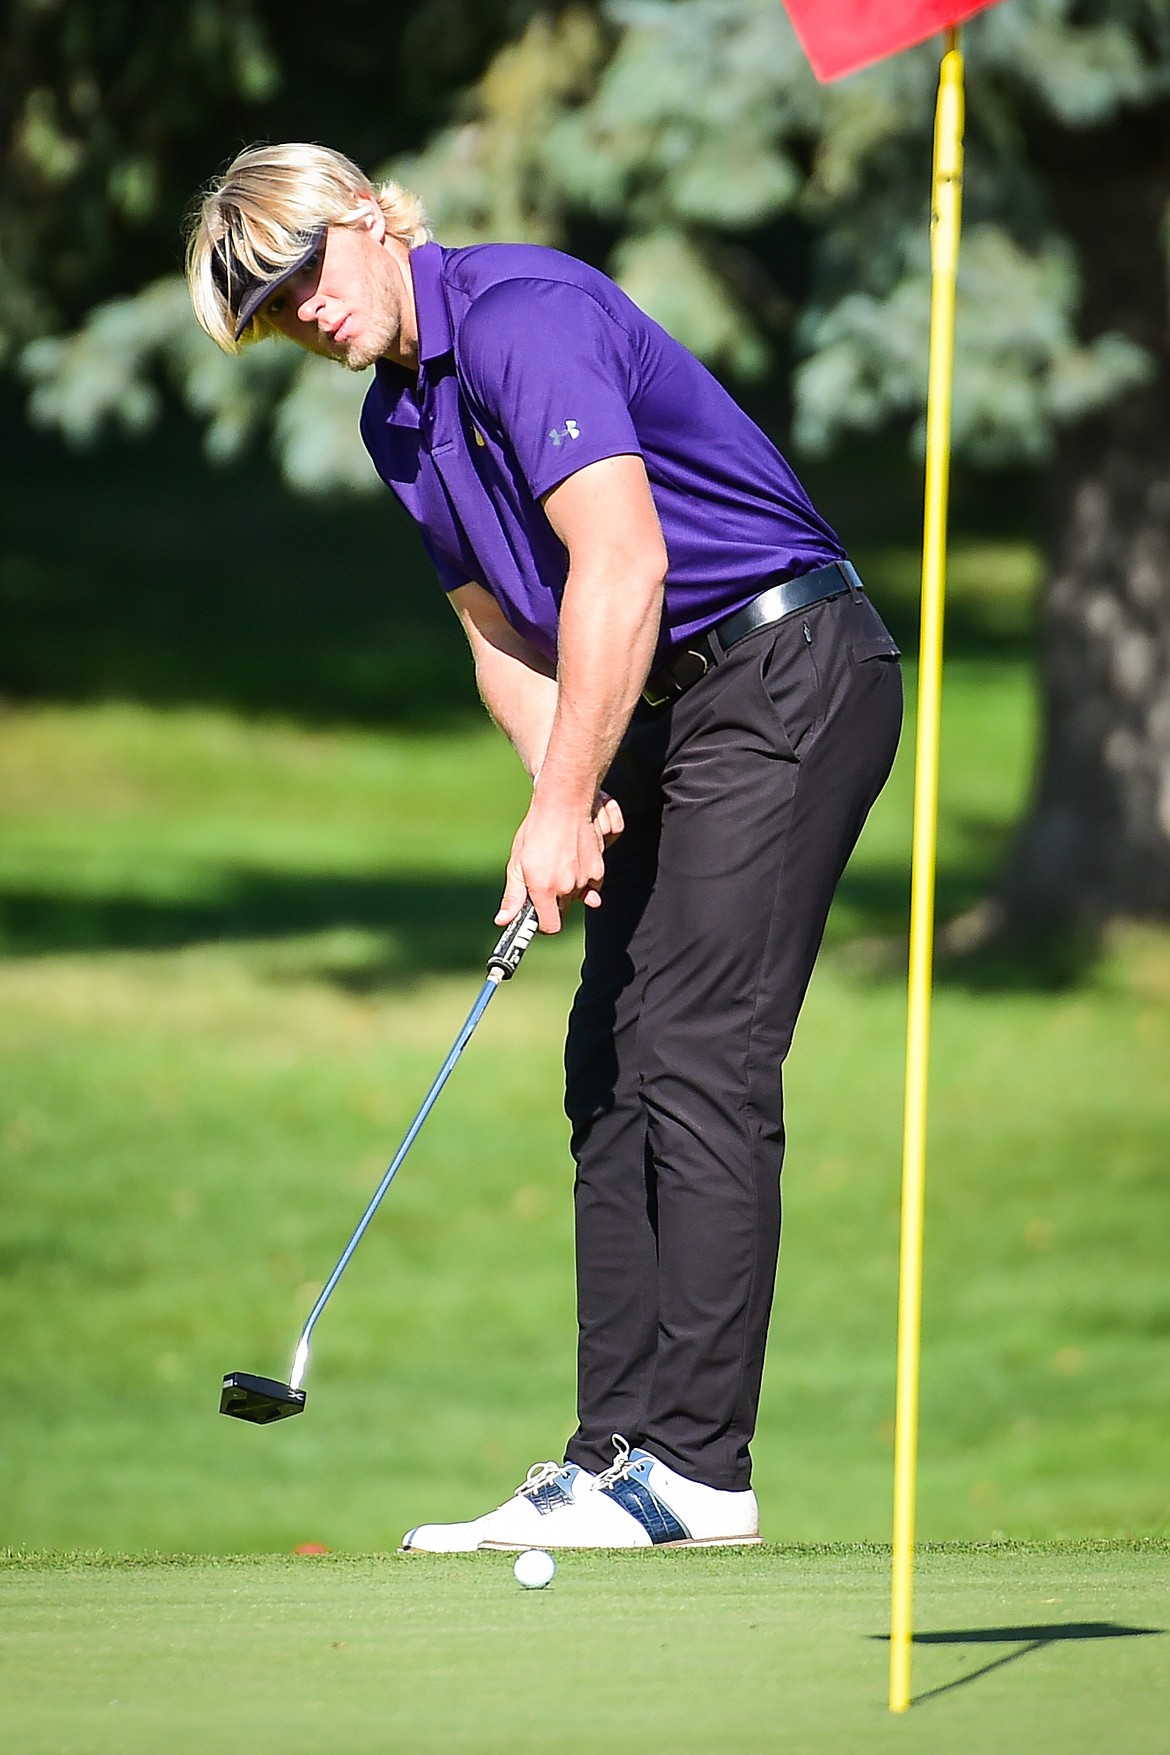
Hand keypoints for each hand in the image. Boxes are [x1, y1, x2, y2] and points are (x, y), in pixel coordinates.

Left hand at [496, 792, 624, 932]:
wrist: (564, 806)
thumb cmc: (537, 831)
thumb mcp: (518, 864)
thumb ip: (513, 896)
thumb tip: (503, 920)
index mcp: (543, 888)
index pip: (550, 926)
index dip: (542, 924)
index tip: (536, 918)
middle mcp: (566, 887)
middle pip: (562, 911)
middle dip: (552, 903)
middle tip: (543, 880)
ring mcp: (584, 879)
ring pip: (576, 897)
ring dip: (568, 889)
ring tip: (558, 864)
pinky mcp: (598, 870)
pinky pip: (590, 886)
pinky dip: (583, 880)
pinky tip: (573, 862)